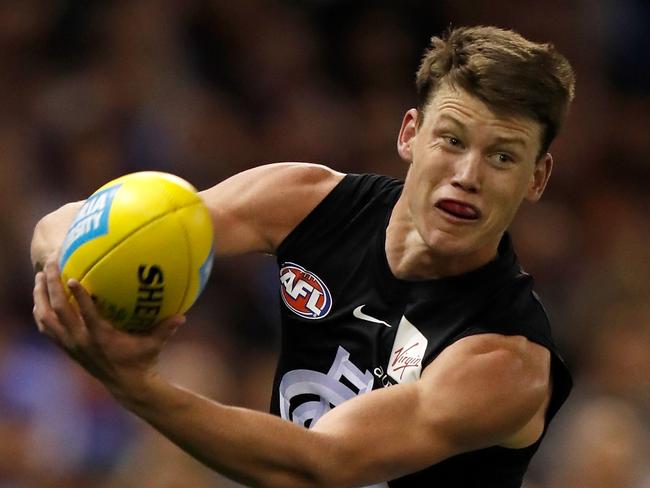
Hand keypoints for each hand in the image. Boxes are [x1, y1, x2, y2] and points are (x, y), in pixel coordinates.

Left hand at [32, 259, 185, 402]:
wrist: (126, 387)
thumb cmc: (143, 361)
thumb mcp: (155, 344)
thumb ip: (166, 329)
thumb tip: (182, 316)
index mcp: (101, 338)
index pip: (86, 314)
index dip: (78, 296)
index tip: (72, 277)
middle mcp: (81, 341)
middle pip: (58, 311)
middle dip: (51, 286)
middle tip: (49, 264)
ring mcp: (71, 345)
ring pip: (46, 319)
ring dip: (40, 297)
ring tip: (39, 277)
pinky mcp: (67, 348)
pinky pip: (46, 328)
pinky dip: (42, 312)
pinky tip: (42, 298)